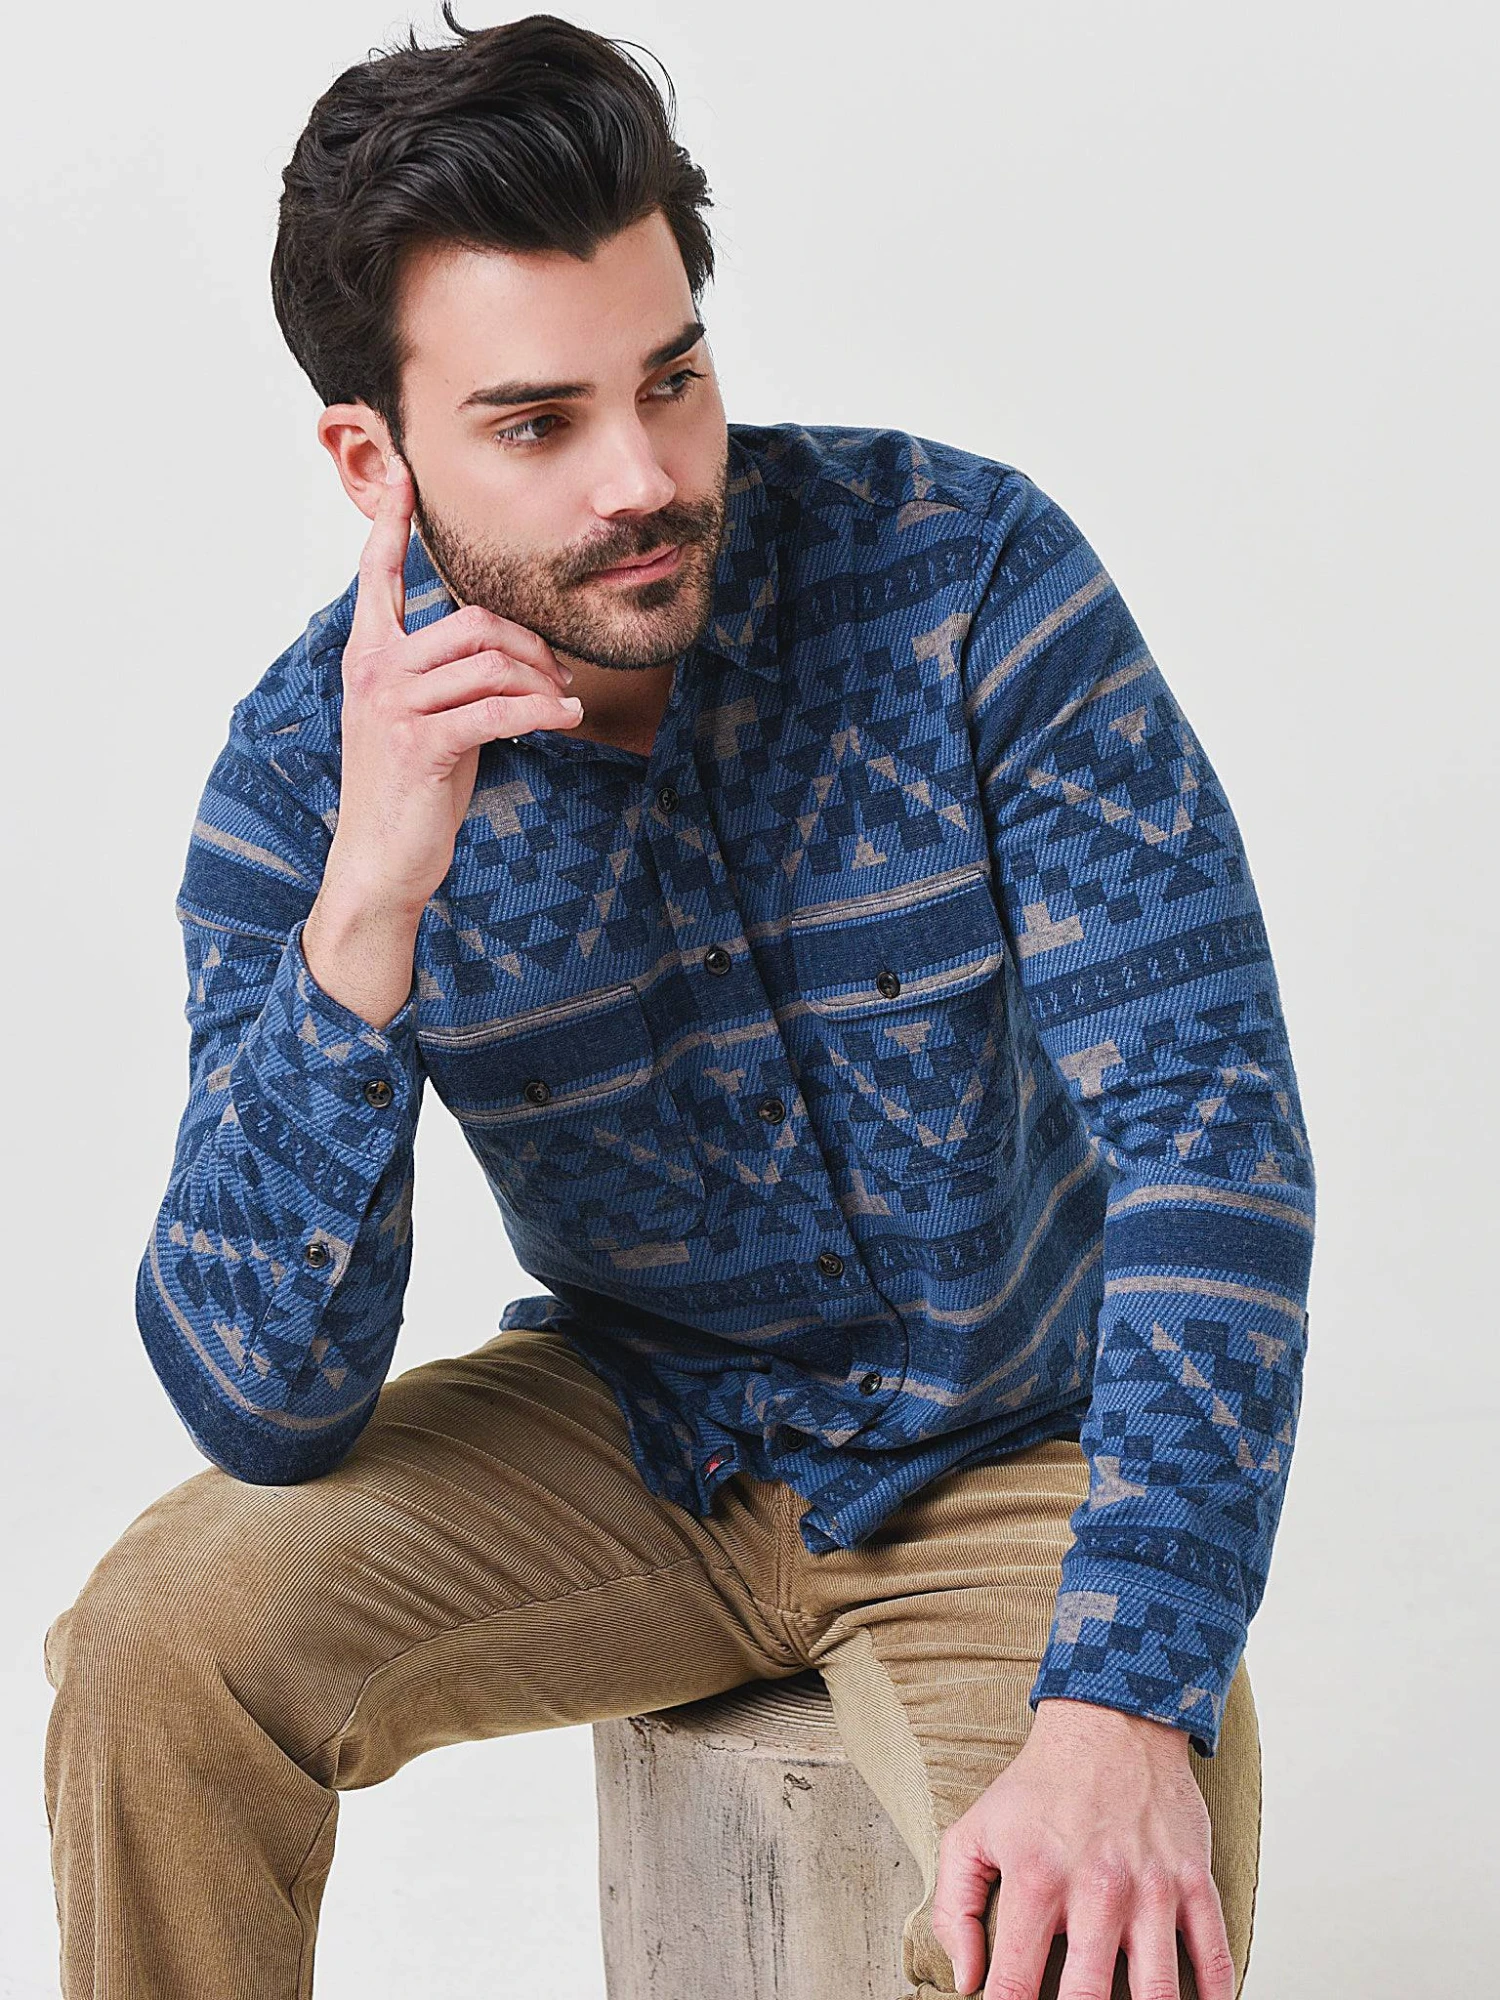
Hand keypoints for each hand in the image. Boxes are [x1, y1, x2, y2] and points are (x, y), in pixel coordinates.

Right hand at [328, 452, 583, 918]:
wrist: (380, 863)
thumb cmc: (409, 791)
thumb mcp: (421, 718)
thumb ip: (444, 674)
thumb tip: (501, 645)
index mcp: (367, 656)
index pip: (375, 575)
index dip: (390, 524)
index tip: (404, 476)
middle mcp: (374, 670)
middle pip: (472, 620)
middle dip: (529, 642)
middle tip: (558, 673)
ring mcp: (393, 705)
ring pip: (491, 662)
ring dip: (542, 680)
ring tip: (563, 702)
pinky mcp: (422, 743)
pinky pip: (499, 708)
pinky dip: (543, 710)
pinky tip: (565, 717)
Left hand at [930, 1698, 1234, 1999]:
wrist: (1108, 1721)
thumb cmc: (1039, 1787)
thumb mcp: (973, 1832)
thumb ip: (955, 1907)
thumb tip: (968, 1981)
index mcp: (1036, 1879)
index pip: (1015, 1985)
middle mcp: (1096, 1888)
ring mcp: (1151, 1887)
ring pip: (1157, 1992)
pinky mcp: (1193, 1881)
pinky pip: (1214, 1958)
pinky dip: (1213, 1998)